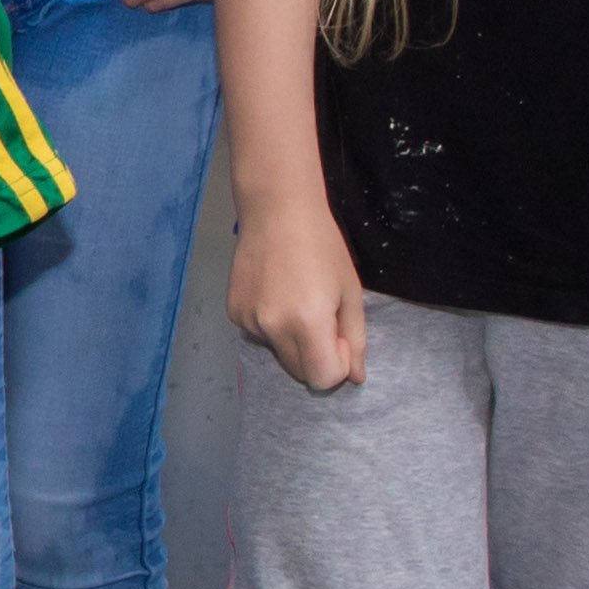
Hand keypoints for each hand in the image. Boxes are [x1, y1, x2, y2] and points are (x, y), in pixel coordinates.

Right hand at [227, 197, 369, 396]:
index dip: (338, 364)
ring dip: (293, 341)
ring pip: (278, 354)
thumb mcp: (349, 292)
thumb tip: (355, 377)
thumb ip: (355, 338)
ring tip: (295, 299)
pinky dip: (272, 326)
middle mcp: (274, 327)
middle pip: (299, 372)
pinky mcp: (234, 312)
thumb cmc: (322, 246)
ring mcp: (248, 321)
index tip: (338, 334)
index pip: (323, 378)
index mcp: (308, 322)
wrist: (277, 210)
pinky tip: (274, 293)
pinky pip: (260, 336)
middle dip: (316, 356)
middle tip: (321, 318)